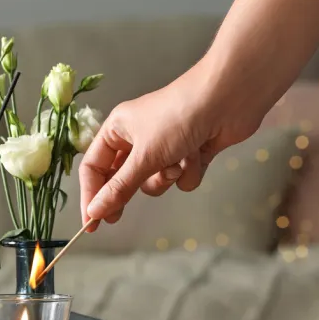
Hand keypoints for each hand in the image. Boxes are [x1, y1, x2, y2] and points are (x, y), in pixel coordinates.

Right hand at [79, 58, 264, 230]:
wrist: (228, 98)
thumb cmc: (179, 117)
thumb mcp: (144, 157)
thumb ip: (119, 187)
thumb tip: (94, 211)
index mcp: (118, 130)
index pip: (94, 167)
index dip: (90, 194)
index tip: (91, 221)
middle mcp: (139, 138)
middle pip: (121, 177)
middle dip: (126, 193)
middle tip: (116, 219)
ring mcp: (166, 147)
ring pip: (154, 181)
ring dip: (165, 178)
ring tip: (176, 164)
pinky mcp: (190, 154)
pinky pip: (181, 178)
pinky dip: (190, 171)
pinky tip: (199, 154)